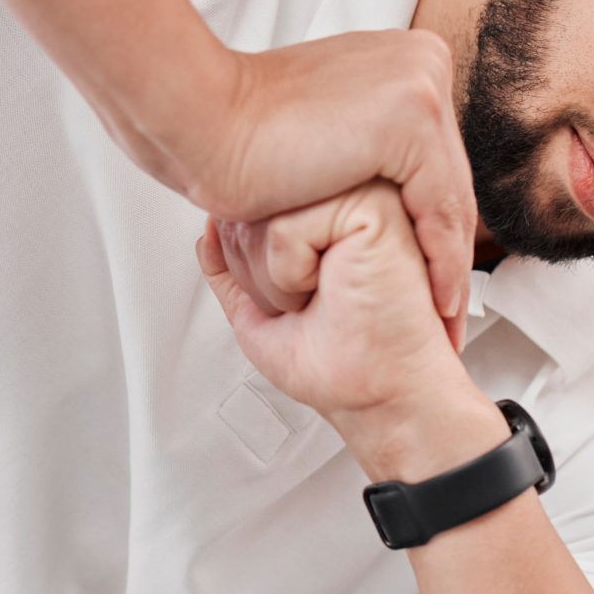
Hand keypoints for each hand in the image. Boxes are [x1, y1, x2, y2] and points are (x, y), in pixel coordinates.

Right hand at [166, 31, 476, 332]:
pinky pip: (440, 207)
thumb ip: (363, 137)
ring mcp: (420, 83)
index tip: (439, 280)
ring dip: (451, 267)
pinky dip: (442, 262)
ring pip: (450, 197)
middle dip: (451, 253)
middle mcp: (421, 61)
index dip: (440, 228)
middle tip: (451, 314)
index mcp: (403, 60)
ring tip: (444, 320)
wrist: (201, 120)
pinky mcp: (412, 115)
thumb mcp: (323, 126)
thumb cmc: (241, 134)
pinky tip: (437, 300)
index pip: (438, 162)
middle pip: (449, 180)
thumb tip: (384, 167)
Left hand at [198, 183, 501, 476]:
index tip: (299, 302)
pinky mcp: (370, 206)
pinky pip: (283, 228)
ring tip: (325, 298)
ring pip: (261, 216)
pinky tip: (335, 289)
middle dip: (259, 277)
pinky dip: (292, 276)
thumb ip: (231, 268)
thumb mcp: (262, 313)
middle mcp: (347, 196)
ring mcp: (361, 195)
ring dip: (275, 281)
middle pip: (248, 209)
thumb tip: (208, 230)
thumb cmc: (345, 367)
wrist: (386, 398)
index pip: (249, 211)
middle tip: (313, 305)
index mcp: (330, 216)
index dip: (250, 270)